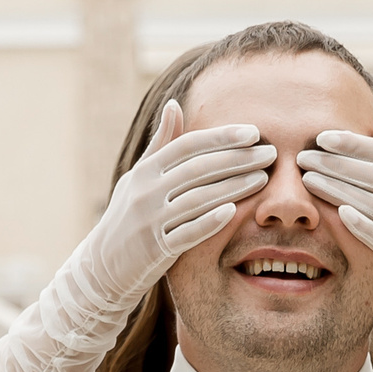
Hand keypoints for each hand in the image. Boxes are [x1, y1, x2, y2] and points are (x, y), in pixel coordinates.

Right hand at [79, 100, 276, 308]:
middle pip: (198, 168)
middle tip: (270, 153)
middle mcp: (146, 192)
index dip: (222, 137)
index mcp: (145, 171)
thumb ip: (161, 145)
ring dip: (233, 187)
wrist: (102, 266)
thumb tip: (174, 105)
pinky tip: (233, 212)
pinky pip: (187, 233)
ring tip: (263, 179)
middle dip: (238, 159)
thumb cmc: (128, 217)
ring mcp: (150, 220)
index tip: (253, 133)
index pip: (188, 145)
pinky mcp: (155, 249)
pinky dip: (209, 222)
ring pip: (197, 198)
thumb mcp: (138, 177)